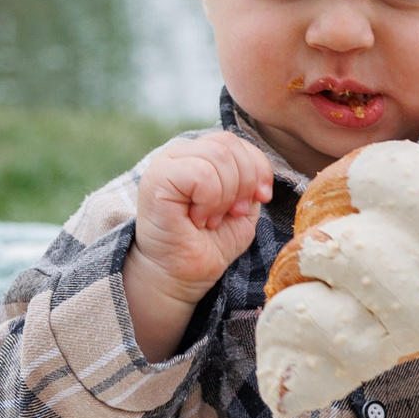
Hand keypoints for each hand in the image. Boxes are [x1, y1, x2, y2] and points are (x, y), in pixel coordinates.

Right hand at [126, 133, 272, 360]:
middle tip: (233, 213)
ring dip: (226, 195)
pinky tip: (198, 219)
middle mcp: (181, 153)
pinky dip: (209, 200)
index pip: (237, 141)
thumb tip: (259, 171)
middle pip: (229, 144)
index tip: (261, 199)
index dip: (258, 168)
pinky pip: (200, 174)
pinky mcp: (157, 179)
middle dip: (245, 183)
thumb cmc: (210, 243)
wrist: (183, 275)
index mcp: (201, 155)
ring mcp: (166, 163)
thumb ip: (251, 180)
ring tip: (212, 219)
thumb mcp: (243, 207)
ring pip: (218, 156)